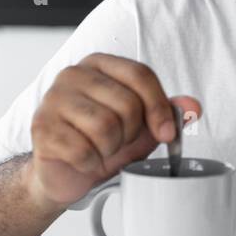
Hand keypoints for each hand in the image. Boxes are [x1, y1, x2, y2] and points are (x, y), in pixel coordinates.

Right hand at [25, 54, 201, 207]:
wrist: (66, 172)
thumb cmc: (104, 141)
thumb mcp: (143, 126)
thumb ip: (168, 112)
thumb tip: (193, 107)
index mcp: (100, 64)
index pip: (140, 74)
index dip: (159, 107)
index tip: (167, 133)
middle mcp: (73, 74)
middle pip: (126, 103)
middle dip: (131, 133)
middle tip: (118, 141)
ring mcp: (53, 99)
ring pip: (105, 126)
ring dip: (111, 149)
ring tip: (101, 149)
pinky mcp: (41, 128)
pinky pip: (84, 150)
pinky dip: (91, 162)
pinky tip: (84, 159)